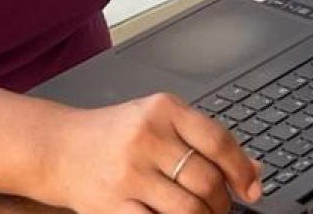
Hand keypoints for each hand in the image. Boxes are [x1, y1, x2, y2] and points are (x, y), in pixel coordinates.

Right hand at [37, 93, 261, 213]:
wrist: (59, 148)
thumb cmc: (114, 135)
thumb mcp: (159, 123)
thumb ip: (203, 141)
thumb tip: (253, 170)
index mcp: (163, 109)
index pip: (218, 141)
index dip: (242, 170)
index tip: (251, 189)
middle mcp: (146, 136)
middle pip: (206, 180)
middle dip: (221, 202)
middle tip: (220, 207)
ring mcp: (129, 172)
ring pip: (188, 209)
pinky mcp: (113, 204)